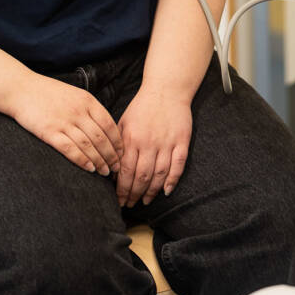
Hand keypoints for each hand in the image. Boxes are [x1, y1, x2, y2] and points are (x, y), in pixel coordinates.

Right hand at [9, 75, 122, 175]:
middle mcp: (78, 111)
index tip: (122, 153)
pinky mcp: (50, 132)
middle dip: (111, 155)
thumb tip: (104, 128)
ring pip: (88, 145)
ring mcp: (64, 122)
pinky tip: (89, 169)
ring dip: (99, 161)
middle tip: (116, 167)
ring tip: (105, 171)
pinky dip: (82, 160)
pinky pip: (70, 149)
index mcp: (87, 101)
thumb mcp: (74, 94)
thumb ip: (89, 109)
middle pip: (101, 137)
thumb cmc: (48, 93)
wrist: (21, 89)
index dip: (117, 142)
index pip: (109, 124)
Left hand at [116, 87, 192, 206]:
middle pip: (141, 177)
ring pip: (159, 175)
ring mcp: (167, 143)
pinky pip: (178, 165)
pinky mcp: (182, 141)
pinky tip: (166, 191)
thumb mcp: (123, 122)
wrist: (166, 90)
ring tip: (146, 201)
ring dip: (151, 191)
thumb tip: (113, 169)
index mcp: (132, 138)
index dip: (122, 190)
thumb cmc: (142, 107)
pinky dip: (173, 180)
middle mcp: (149, 143)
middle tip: (130, 204)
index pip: (126, 172)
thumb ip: (118, 145)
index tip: (119, 200)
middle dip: (134, 194)